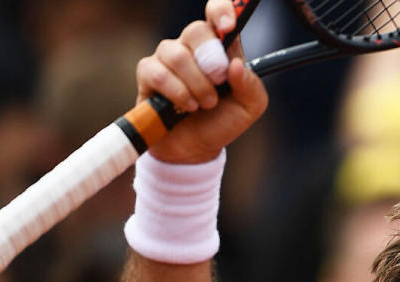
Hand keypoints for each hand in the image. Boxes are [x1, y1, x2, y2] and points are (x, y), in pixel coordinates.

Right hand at [135, 0, 267, 163]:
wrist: (196, 149)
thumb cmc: (222, 122)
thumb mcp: (249, 108)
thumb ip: (251, 86)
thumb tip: (235, 65)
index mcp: (221, 48)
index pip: (218, 12)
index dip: (221, 10)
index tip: (227, 25)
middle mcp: (193, 47)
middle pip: (196, 30)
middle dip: (211, 61)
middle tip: (219, 84)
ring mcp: (169, 57)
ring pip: (177, 54)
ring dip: (196, 84)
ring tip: (205, 104)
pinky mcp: (148, 73)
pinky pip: (158, 73)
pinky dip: (177, 93)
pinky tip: (186, 107)